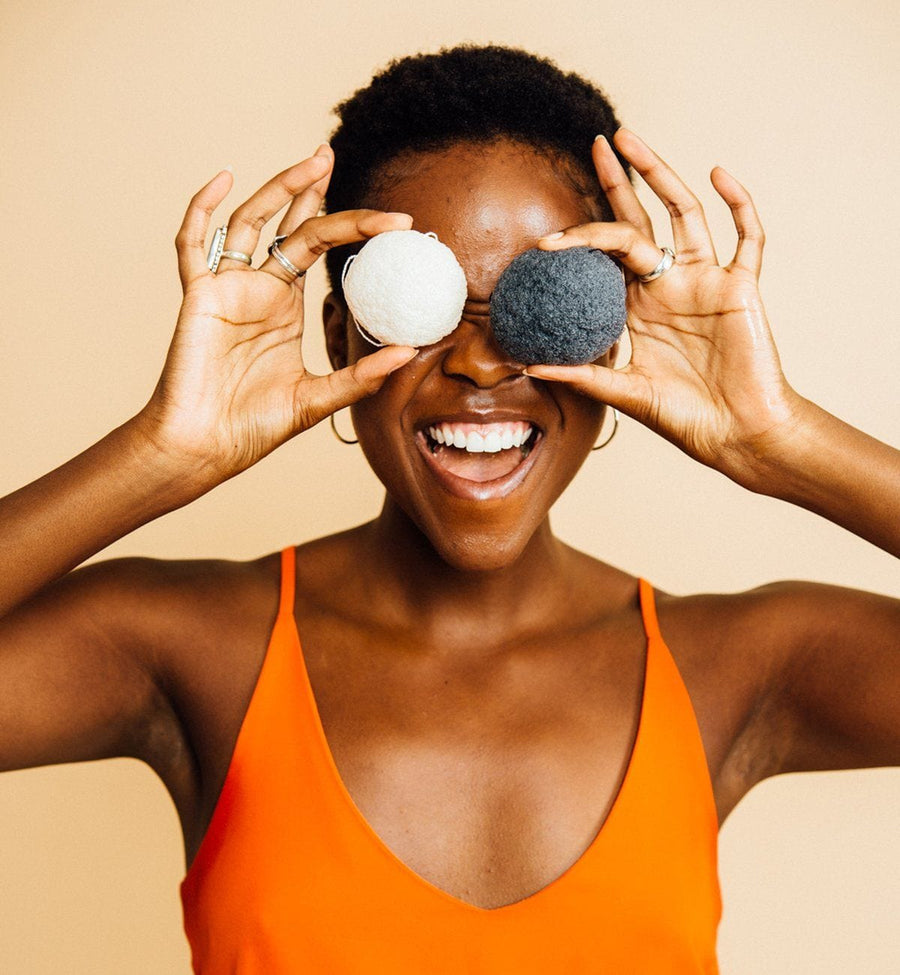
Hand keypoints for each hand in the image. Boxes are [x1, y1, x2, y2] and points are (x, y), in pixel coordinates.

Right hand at [138, 144, 416, 482]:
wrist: (207, 445)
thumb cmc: (254, 426)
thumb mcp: (319, 398)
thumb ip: (361, 375)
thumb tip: (410, 351)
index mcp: (284, 307)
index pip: (319, 249)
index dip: (354, 230)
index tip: (396, 220)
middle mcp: (258, 289)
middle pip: (287, 225)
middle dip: (309, 189)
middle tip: (331, 156)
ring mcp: (227, 287)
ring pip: (250, 222)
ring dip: (278, 188)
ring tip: (314, 161)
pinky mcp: (198, 296)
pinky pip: (193, 245)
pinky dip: (203, 209)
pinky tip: (224, 179)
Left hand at [527, 129, 804, 484]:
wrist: (736, 435)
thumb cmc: (685, 417)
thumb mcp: (624, 393)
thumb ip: (583, 374)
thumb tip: (528, 365)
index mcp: (639, 307)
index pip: (606, 257)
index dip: (579, 239)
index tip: (543, 242)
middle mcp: (669, 285)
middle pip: (641, 219)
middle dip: (620, 181)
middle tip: (597, 143)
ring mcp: (706, 281)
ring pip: (684, 215)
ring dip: (661, 175)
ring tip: (632, 140)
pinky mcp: (742, 287)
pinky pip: (747, 237)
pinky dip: (738, 204)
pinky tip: (717, 174)